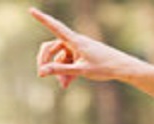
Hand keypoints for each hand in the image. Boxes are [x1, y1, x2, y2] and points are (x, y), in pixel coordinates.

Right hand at [28, 7, 148, 88]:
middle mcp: (75, 42)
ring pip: (60, 58)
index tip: (30, 10)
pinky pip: (67, 62)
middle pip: (51, 47)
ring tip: (64, 85)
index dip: (42, 19)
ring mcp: (77, 48)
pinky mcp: (81, 55)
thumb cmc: (104, 67)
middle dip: (47, 61)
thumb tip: (42, 71)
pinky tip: (67, 84)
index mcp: (75, 41)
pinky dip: (66, 72)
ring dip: (58, 71)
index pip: (55, 27)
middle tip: (42, 74)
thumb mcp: (81, 70)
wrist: (122, 68)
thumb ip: (60, 70)